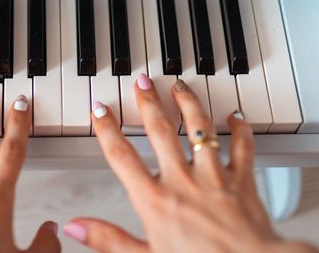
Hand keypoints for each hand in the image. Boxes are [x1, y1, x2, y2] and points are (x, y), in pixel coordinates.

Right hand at [63, 74, 317, 252]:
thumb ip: (108, 238)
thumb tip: (76, 226)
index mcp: (155, 200)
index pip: (121, 156)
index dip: (107, 129)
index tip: (100, 110)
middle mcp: (181, 180)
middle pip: (160, 131)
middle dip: (148, 102)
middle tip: (141, 82)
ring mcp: (212, 176)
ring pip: (198, 128)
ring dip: (187, 103)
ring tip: (179, 86)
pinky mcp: (241, 180)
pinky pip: (242, 146)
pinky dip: (239, 129)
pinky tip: (235, 115)